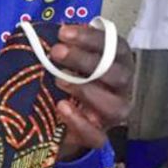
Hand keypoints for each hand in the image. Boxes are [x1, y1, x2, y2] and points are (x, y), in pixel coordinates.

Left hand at [49, 24, 133, 154]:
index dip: (92, 38)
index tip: (63, 32)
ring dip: (87, 90)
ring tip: (59, 80)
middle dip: (86, 61)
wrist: (57, 120)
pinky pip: (97, 136)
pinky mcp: (98, 136)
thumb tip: (45, 31)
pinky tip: (61, 107)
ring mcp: (112, 115)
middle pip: (117, 74)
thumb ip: (65, 47)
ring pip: (115, 106)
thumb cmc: (66, 79)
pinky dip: (80, 122)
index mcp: (117, 64)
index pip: (116, 47)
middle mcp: (121, 89)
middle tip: (57, 51)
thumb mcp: (66, 61)